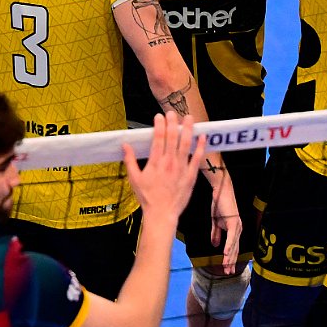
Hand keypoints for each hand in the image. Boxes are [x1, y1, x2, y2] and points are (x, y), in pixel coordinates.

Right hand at [122, 113, 201, 229]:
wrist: (161, 214)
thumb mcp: (134, 179)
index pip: (158, 138)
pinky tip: (202, 136)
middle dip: (173, 122)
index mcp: (155, 162)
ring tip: (189, 117)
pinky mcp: (190, 175)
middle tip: (172, 112)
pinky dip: (200, 146)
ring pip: (185, 144)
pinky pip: (197, 158)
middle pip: (172, 137)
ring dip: (187, 129)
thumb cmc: (147, 198)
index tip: (159, 116)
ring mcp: (181, 168)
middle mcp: (169, 163)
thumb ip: (129, 161)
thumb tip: (125, 145)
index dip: (159, 125)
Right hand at [207, 166, 241, 275]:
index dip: (229, 259)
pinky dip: (228, 246)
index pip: (233, 248)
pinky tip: (224, 254)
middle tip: (228, 272)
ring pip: (233, 245)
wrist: (220, 191)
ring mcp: (237, 226)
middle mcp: (238, 230)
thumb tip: (215, 245)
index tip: (226, 269)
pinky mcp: (233, 222)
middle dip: (231, 262)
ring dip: (229, 257)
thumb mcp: (216, 222)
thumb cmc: (219, 205)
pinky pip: (231, 237)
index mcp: (234, 230)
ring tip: (226, 267)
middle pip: (235, 249)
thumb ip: (216, 234)